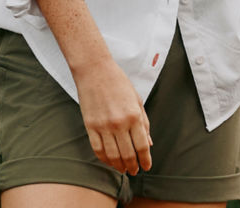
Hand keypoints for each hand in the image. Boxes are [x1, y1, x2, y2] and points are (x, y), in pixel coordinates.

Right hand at [73, 57, 151, 174]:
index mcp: (134, 115)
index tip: (146, 166)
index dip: (145, 160)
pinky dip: (104, 159)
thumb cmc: (117, 81)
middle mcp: (119, 123)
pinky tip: (109, 161)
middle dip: (132, 166)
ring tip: (122, 169)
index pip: (142, 146)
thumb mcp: (136, 99)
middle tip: (134, 171)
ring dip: (119, 166)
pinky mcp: (90, 126)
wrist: (94, 69)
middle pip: (128, 154)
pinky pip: (97, 149)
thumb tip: (149, 143)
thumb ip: (144, 122)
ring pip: (112, 155)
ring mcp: (103, 125)